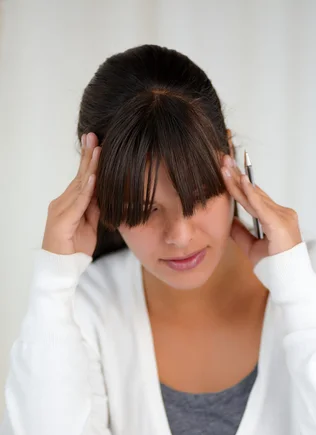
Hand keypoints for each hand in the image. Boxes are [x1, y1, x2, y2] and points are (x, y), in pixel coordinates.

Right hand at [41, 132, 100, 255]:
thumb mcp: (91, 223)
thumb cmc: (75, 248)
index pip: (83, 178)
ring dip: (89, 167)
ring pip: (79, 186)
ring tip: (97, 149)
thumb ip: (95, 207)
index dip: (91, 161)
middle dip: (88, 155)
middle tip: (94, 135)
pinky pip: (77, 203)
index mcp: (69, 202)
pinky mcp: (62, 221)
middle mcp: (62, 202)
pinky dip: (86, 190)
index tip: (98, 143)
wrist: (62, 268)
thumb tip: (104, 191)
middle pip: (79, 176)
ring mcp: (60, 210)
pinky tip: (94, 177)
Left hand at [221, 155, 302, 266]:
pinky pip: (262, 207)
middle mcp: (282, 213)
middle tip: (223, 160)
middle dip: (237, 176)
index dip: (240, 184)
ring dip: (238, 182)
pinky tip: (241, 182)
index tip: (227, 171)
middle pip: (255, 192)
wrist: (288, 281)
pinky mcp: (279, 224)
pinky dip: (251, 194)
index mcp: (276, 218)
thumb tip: (228, 221)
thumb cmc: (274, 267)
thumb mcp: (251, 247)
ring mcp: (283, 217)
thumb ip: (241, 233)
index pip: (254, 197)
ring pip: (256, 197)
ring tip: (225, 168)